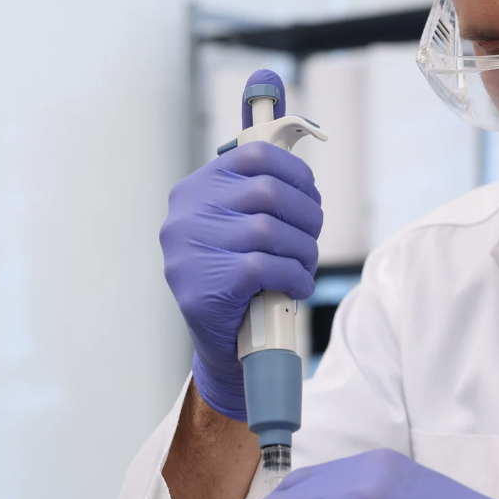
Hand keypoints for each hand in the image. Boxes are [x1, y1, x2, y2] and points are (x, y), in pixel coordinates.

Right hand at [160, 141, 321, 422]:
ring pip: (268, 230)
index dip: (293, 169)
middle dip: (305, 214)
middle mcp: (184, 217)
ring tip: (306, 265)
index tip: (310, 191)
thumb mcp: (239, 228)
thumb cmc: (238, 278)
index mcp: (193, 192)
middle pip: (266, 192)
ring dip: (303, 249)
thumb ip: (258, 198)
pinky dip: (294, 276)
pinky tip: (297, 286)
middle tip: (313, 235)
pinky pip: (265, 268)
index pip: (251, 156)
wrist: (220, 342)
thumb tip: (303, 176)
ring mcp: (188, 253)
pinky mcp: (204, 287)